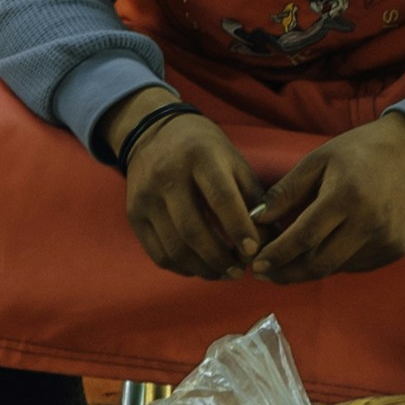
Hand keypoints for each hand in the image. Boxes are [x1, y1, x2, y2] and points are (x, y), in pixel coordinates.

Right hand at [119, 105, 262, 280]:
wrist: (154, 132)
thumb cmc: (205, 151)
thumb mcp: (233, 161)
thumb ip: (254, 198)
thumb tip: (270, 240)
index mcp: (200, 156)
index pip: (221, 198)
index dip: (239, 228)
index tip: (253, 251)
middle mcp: (168, 175)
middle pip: (193, 230)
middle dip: (220, 258)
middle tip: (239, 271)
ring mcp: (146, 196)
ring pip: (175, 247)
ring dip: (203, 268)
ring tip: (223, 273)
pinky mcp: (134, 214)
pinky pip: (159, 253)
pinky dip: (182, 267)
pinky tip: (199, 267)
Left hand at [245, 111, 404, 281]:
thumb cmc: (359, 151)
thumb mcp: (318, 160)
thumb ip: (285, 192)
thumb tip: (255, 220)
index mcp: (347, 195)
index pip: (304, 237)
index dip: (278, 255)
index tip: (256, 265)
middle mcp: (370, 222)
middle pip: (320, 263)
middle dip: (288, 273)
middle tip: (266, 274)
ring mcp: (387, 239)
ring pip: (337, 267)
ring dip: (309, 268)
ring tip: (289, 262)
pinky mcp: (397, 249)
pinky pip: (356, 265)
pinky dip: (335, 262)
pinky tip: (323, 250)